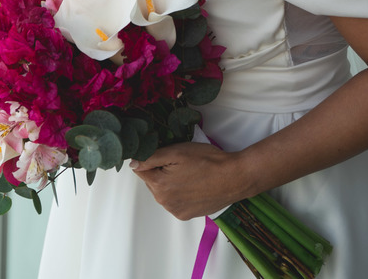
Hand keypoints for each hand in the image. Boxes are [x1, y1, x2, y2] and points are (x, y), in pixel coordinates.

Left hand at [131, 142, 249, 219]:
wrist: (235, 178)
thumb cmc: (208, 161)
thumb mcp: (177, 151)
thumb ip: (151, 157)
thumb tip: (132, 163)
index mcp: (159, 185)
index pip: (140, 169)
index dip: (149, 158)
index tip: (162, 153)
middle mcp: (164, 202)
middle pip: (151, 181)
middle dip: (159, 170)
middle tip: (178, 162)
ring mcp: (176, 211)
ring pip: (162, 191)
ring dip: (169, 182)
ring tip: (188, 173)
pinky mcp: (187, 215)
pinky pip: (174, 201)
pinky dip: (179, 193)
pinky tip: (192, 184)